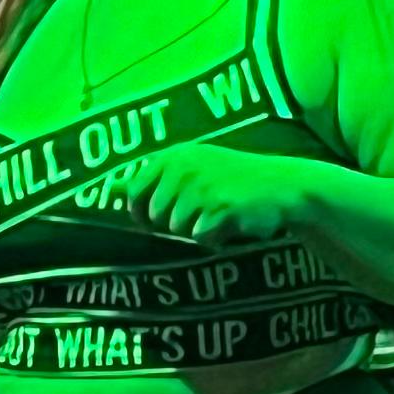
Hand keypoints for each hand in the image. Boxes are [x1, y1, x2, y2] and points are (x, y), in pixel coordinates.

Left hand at [123, 143, 317, 246]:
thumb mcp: (193, 167)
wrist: (283, 186)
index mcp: (174, 156)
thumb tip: (110, 188)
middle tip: (203, 210)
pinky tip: (232, 222)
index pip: (135, 191)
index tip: (157, 216)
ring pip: (178, 229)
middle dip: (175, 222)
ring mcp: (202, 188)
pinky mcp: (219, 209)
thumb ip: (153, 178)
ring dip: (198, 229)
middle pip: (156, 215)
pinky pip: (201, 237)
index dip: (142, 210)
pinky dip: (216, 237)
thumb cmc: (234, 179)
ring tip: (220, 213)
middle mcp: (184, 168)